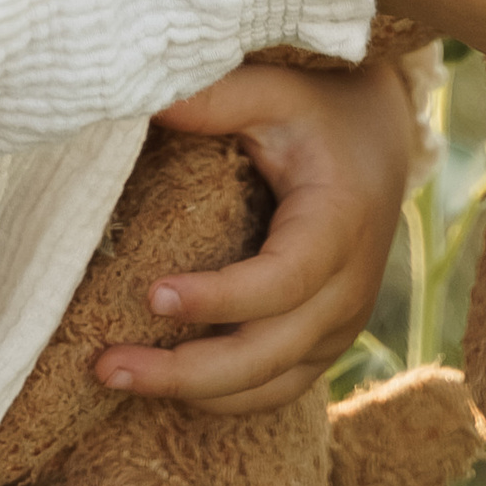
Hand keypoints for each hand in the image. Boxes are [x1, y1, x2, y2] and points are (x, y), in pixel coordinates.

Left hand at [92, 55, 417, 418]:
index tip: (152, 295)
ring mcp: (340, 324)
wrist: (378, 138)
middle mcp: (349, 287)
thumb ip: (213, 97)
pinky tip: (161, 385)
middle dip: (187, 370)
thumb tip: (135, 94)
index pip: (283, 281)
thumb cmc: (318, 111)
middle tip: (107, 365)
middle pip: (270, 352)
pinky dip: (221, 395)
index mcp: (340, 223)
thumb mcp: (274, 90)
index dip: (220, 298)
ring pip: (270, 384)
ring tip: (116, 378)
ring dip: (193, 391)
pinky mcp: (322, 342)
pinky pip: (274, 388)